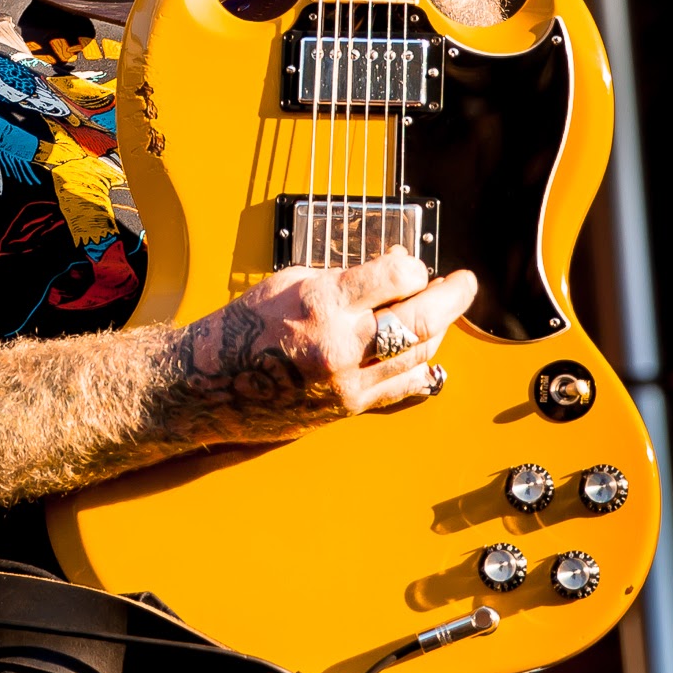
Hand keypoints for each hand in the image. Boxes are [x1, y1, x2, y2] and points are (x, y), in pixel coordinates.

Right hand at [176, 248, 478, 438]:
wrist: (209, 384)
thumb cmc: (242, 327)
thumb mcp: (289, 281)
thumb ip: (344, 276)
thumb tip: (391, 269)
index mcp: (322, 302)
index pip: (397, 277)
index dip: (415, 267)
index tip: (414, 264)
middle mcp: (340, 343)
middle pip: (420, 320)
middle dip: (452, 298)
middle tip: (463, 284)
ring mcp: (347, 381)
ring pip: (419, 355)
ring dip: (437, 330)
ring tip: (439, 313)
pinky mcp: (348, 408)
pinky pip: (401, 389)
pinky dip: (422, 368)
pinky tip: (428, 355)